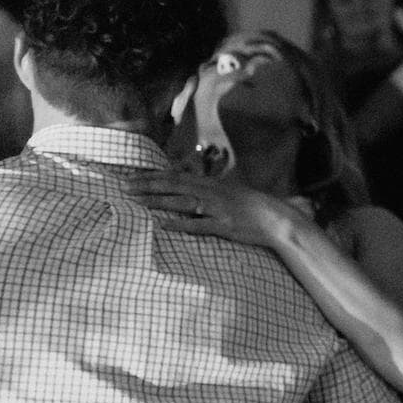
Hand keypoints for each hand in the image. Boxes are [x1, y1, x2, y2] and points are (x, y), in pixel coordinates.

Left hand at [129, 170, 300, 246]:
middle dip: (147, 186)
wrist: (277, 219)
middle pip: (174, 186)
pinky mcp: (224, 226)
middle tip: (124, 187)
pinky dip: (180, 224)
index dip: (152, 176)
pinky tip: (163, 224)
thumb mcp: (230, 193)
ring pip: (182, 202)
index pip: (175, 177)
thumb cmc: (254, 207)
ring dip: (157, 201)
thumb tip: (189, 190)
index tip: (132, 177)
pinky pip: (198, 225)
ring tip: (136, 201)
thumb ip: (209, 191)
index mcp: (212, 184)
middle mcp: (212, 193)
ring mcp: (217, 209)